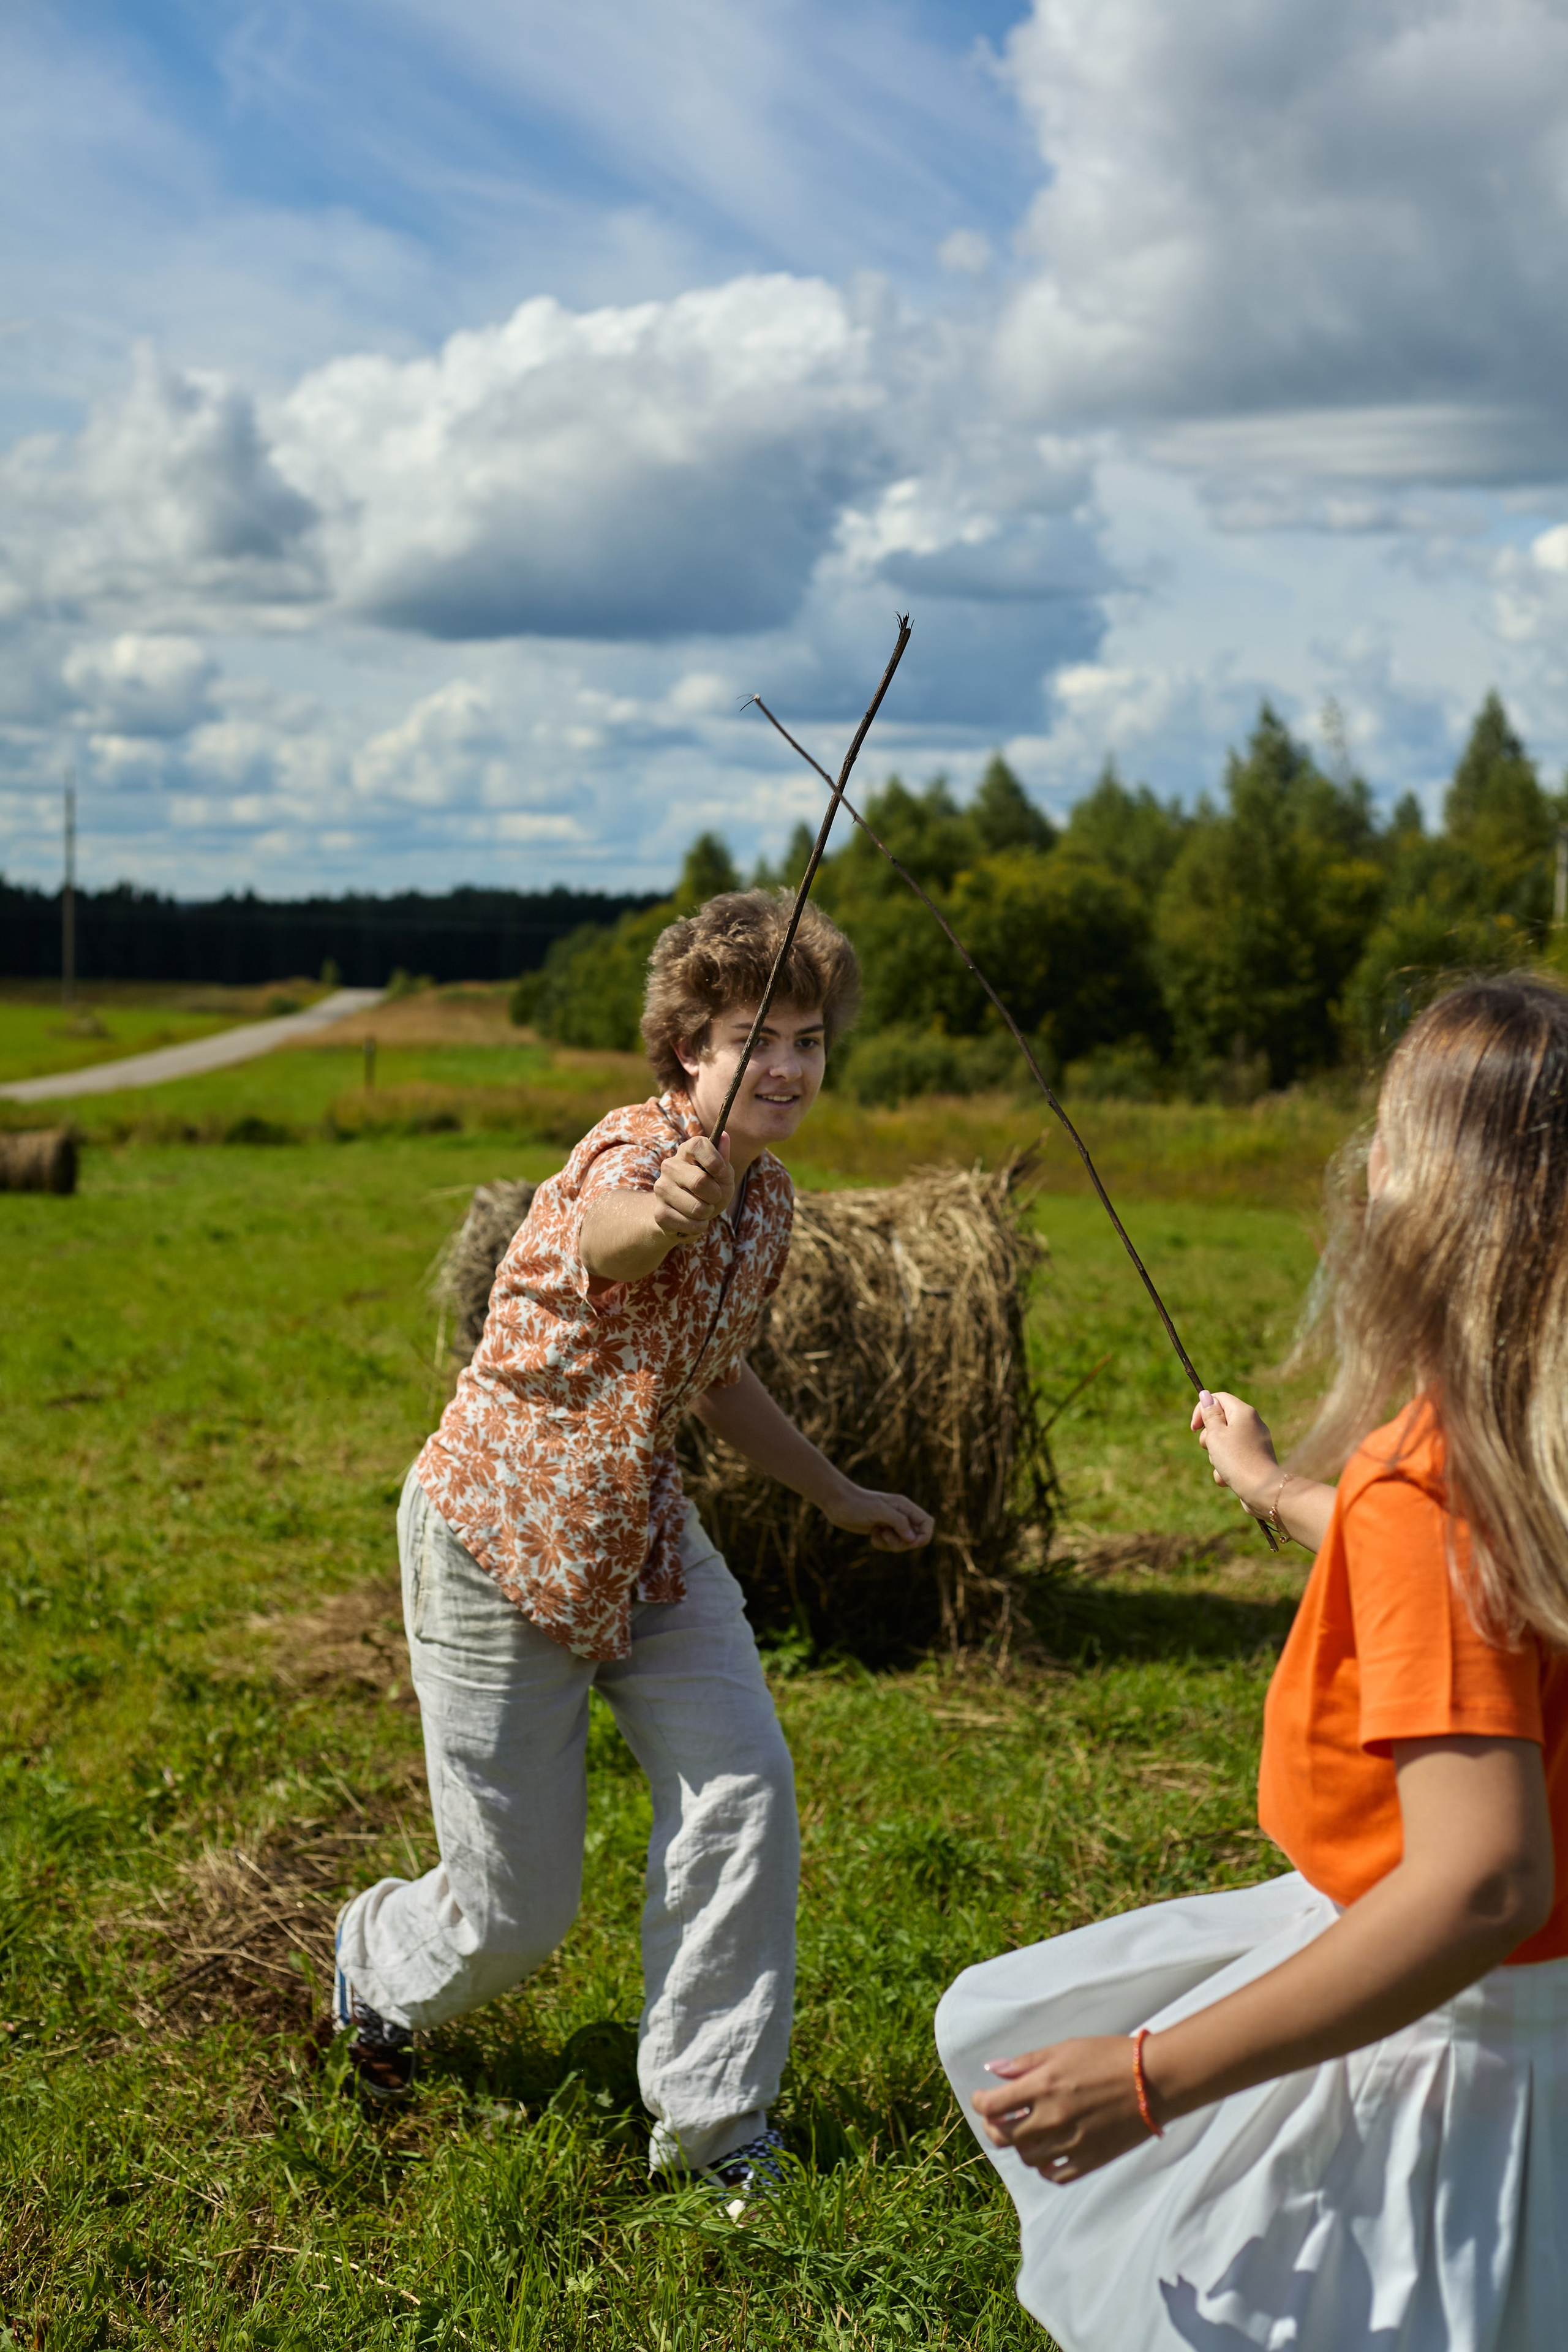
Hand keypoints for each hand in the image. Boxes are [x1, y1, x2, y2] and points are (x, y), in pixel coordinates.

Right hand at [652, 1134, 734, 1239]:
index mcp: (686, 1151)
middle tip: (713, 1198)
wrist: (683, 1214)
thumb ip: (723, 1159)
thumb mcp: (721, 1175)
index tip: (721, 1173)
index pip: (698, 1145)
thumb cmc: (708, 1190)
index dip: (715, 1161)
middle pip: (700, 1181)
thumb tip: (724, 1136)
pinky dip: (699, 1227)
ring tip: (702, 1210)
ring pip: (697, 1208)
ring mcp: (661, 1189)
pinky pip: (690, 1225)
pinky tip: (692, 1221)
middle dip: (716, 1195)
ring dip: (708, 1213)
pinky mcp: (659, 1213)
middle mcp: (669, 1166)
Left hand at [822, 1484, 933, 1550]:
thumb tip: (913, 1539)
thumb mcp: (879, 1511)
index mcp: (905, 1506)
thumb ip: (899, 1523)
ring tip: (877, 1533)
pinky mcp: (881, 1530)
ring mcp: (891, 1523)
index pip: (927, 1524)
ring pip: (902, 1543)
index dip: (923, 1536)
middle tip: (887, 1536)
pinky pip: (889, 1545)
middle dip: (902, 1543)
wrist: (836, 1502)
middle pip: (915, 1537)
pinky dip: (881, 1544)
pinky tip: (872, 1534)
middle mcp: (901, 1515)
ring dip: (890, 1544)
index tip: (910, 1542)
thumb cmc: (857, 1503)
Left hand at [972, 2036, 1154, 2180]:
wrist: (1153, 2080)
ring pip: (1027, 2158)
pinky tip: (1047, 2154)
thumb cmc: (1109, 2056)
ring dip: (1020, 2146)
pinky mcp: (1090, 2160)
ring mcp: (1071, 2143)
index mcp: (1043, 2086)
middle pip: (1004, 2136)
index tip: (982, 2099)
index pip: (992, 2105)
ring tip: (1025, 2133)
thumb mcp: (1064, 2048)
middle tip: (998, 2119)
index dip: (980, 2103)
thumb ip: (1026, 2063)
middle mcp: (1052, 2117)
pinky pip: (1055, 2175)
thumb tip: (993, 2071)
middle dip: (994, 2127)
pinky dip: (1045, 2167)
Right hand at [1190, 1389, 1280, 1517]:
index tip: (1194, 1428)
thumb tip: (1206, 1395)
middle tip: (1210, 1447)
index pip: (1218, 1398)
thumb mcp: (1216, 1434)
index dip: (1202, 1410)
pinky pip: (1232, 1458)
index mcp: (1243, 1412)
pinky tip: (1228, 1478)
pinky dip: (1226, 1468)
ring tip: (1222, 1465)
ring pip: (1224, 1443)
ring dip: (1216, 1456)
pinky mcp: (1253, 1460)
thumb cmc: (1236, 1459)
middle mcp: (1251, 1424)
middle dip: (1209, 1437)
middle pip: (1220, 1422)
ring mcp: (1253, 1443)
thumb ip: (1210, 1415)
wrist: (1261, 1490)